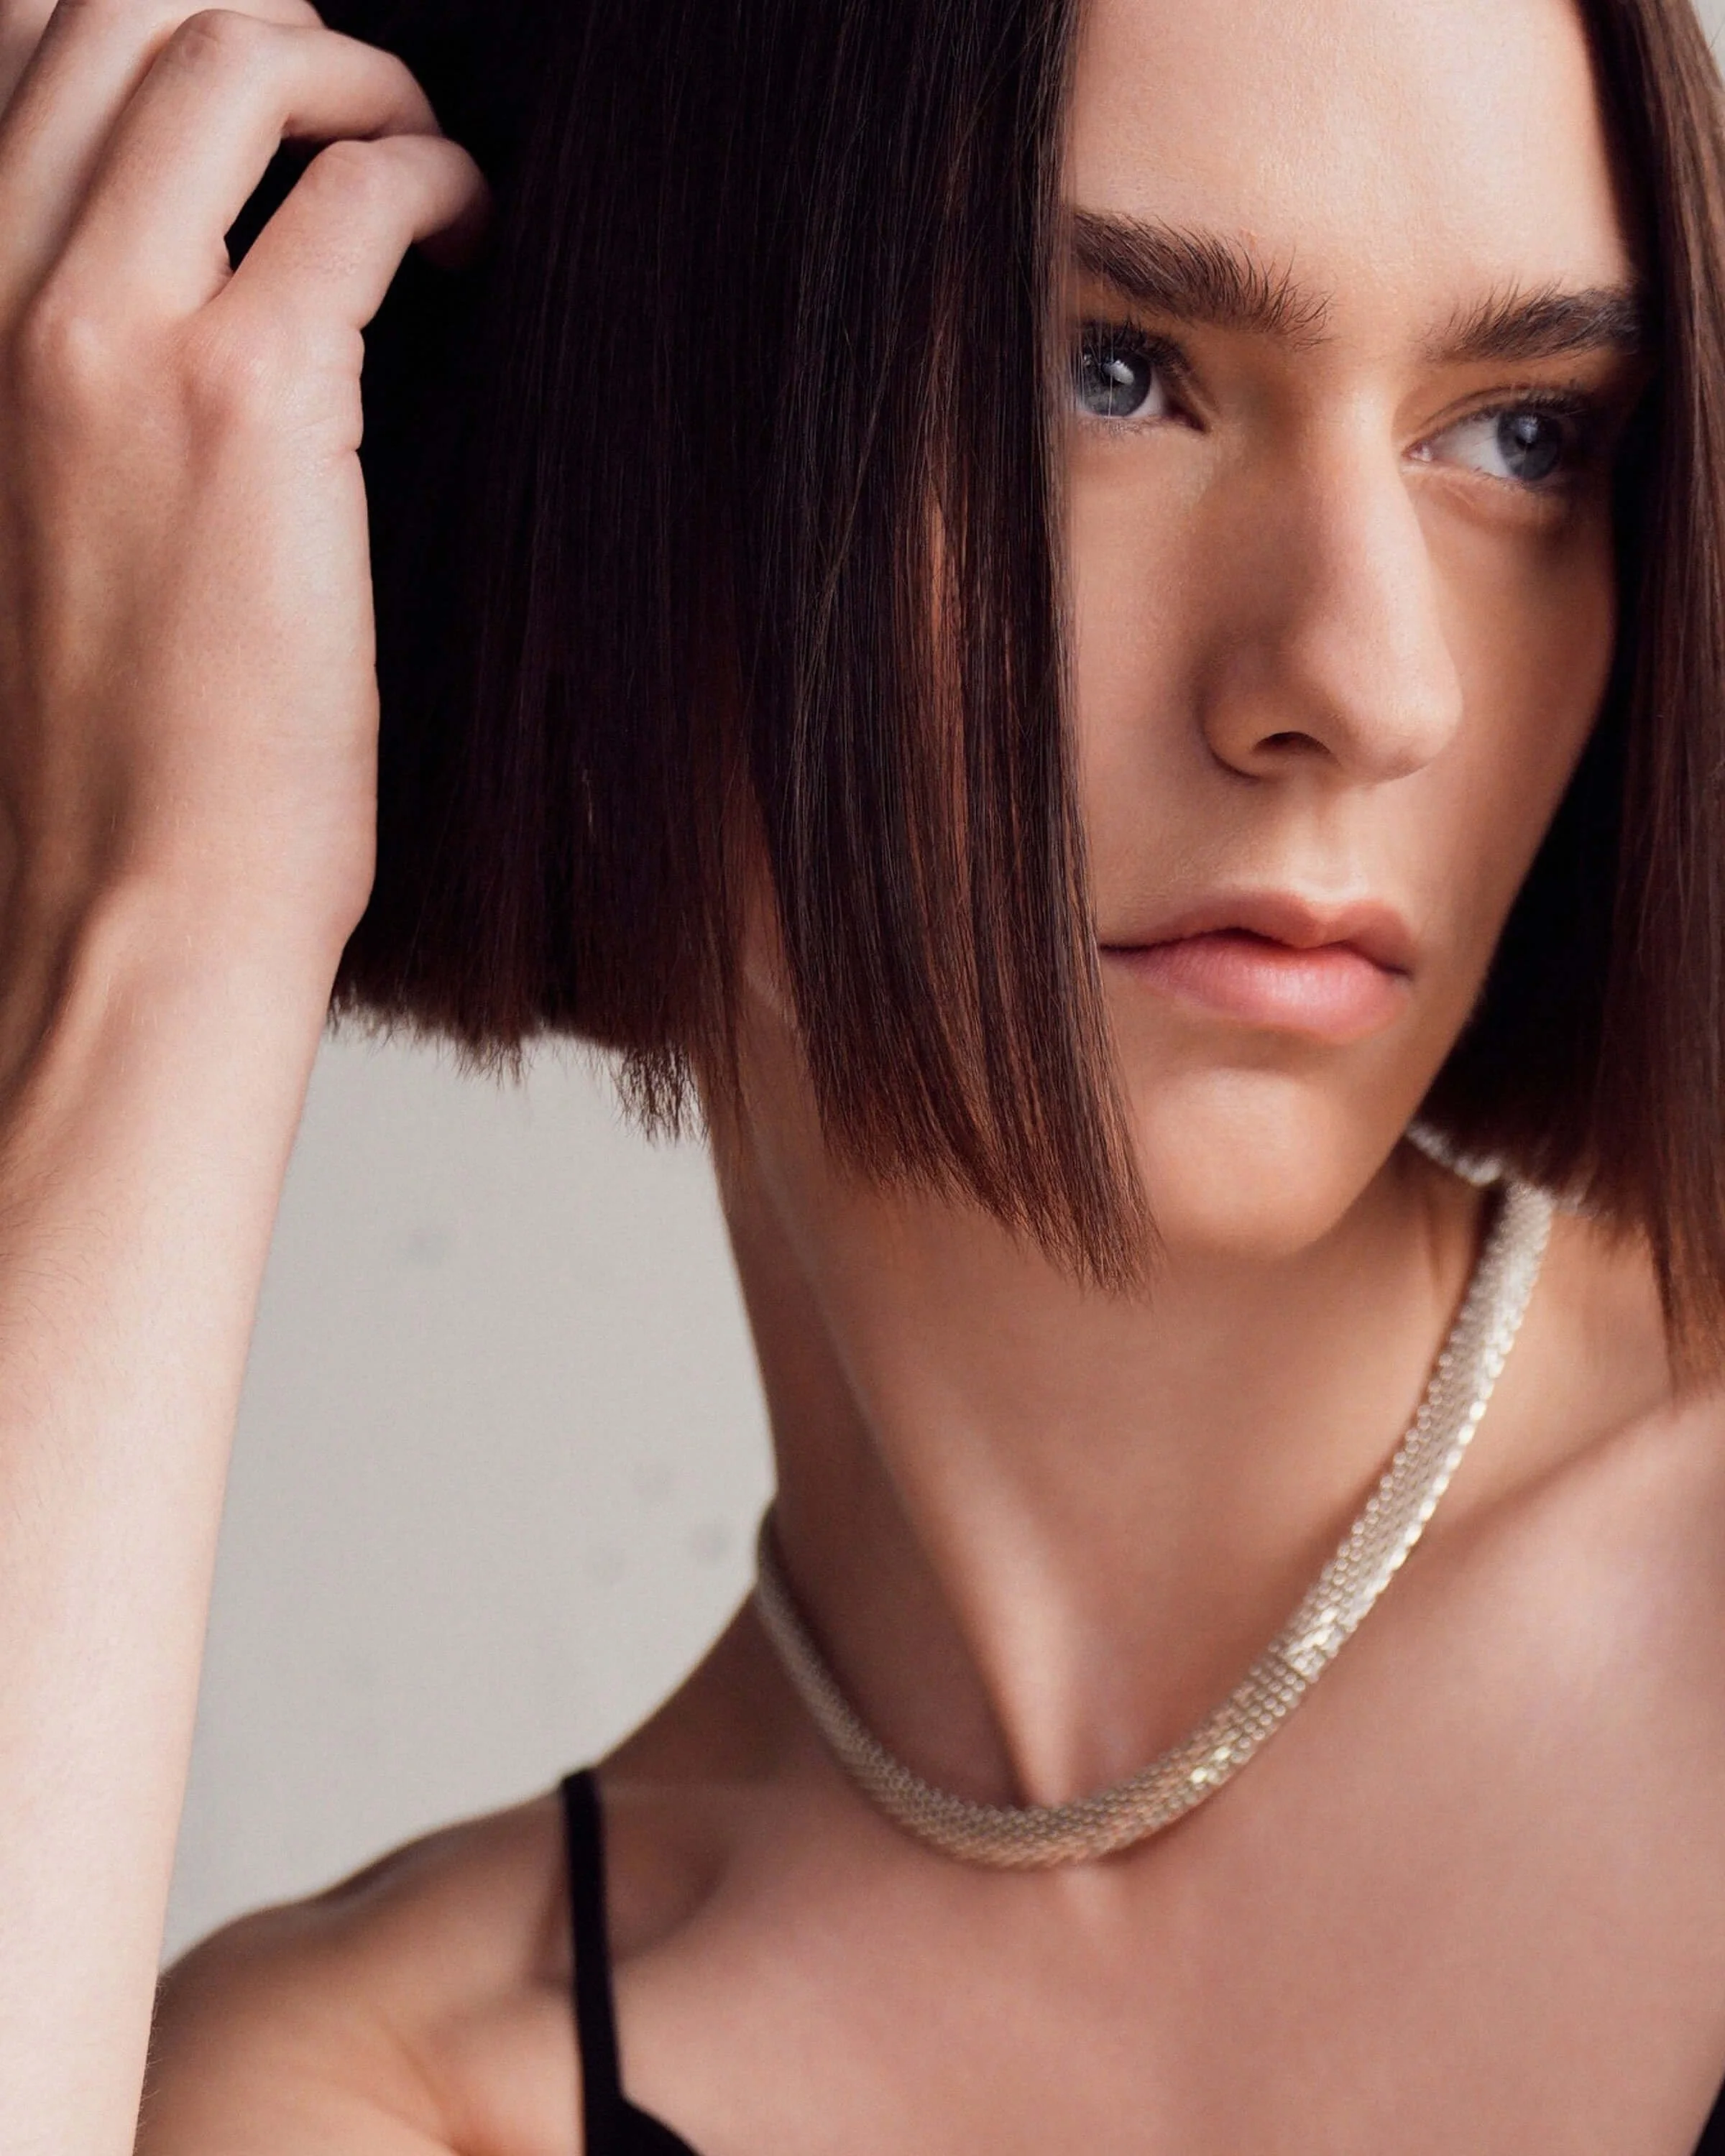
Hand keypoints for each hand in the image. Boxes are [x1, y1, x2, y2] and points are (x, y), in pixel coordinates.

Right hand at [0, 0, 485, 980]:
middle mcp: (0, 298)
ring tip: (416, 157)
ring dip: (356, 76)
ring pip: (230, 58)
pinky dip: (434, 175)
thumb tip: (197, 279)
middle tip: (352, 105)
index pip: (16, 53)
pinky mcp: (254, 404)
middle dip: (262, 19)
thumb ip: (78, 373)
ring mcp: (116, 340)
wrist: (137, 895)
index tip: (260, 91)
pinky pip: (358, 192)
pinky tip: (468, 232)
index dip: (154, 28)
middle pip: (121, 15)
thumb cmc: (119, 746)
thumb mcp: (44, 511)